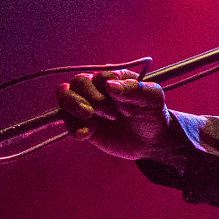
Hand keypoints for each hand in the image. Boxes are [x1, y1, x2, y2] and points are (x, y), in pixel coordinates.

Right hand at [56, 68, 186, 165]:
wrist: (150, 141)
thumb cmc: (152, 114)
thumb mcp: (153, 99)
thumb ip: (135, 90)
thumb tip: (110, 86)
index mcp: (114, 77)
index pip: (101, 76)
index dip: (110, 90)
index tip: (127, 106)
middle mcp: (97, 88)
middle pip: (78, 82)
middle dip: (92, 98)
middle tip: (112, 114)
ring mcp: (87, 106)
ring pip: (64, 95)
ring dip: (73, 105)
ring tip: (89, 116)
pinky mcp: (83, 124)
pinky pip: (67, 121)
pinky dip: (73, 126)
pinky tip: (85, 134)